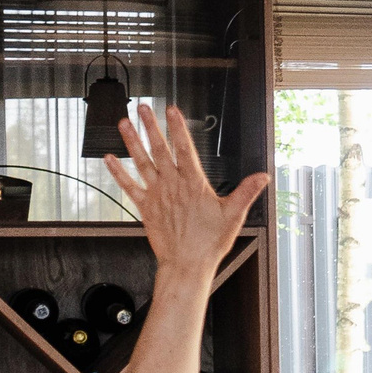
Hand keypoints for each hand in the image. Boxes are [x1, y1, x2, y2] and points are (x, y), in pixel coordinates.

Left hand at [109, 104, 268, 276]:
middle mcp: (172, 186)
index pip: (184, 149)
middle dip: (151, 127)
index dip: (178, 128)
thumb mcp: (234, 215)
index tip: (172, 110)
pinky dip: (118, 172)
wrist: (187, 264)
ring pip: (141, 162)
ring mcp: (157, 195)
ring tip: (124, 123)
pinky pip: (129, 186)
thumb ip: (246, 192)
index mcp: (194, 184)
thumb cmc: (209, 243)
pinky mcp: (146, 207)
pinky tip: (109, 159)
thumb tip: (262, 177)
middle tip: (144, 109)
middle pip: (160, 150)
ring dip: (132, 142)